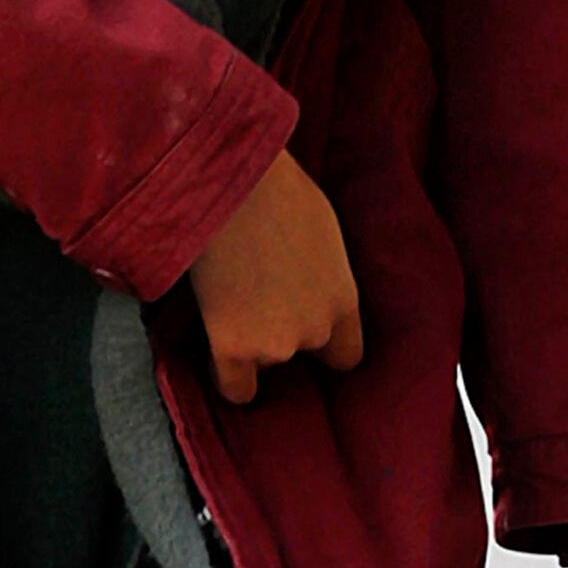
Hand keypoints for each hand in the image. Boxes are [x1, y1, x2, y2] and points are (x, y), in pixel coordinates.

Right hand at [184, 146, 362, 404]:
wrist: (230, 180)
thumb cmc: (276, 185)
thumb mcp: (322, 227)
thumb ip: (322, 269)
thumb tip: (311, 279)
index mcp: (344, 298)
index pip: (347, 355)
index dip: (323, 343)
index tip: (302, 324)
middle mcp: (316, 329)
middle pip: (299, 352)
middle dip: (281, 328)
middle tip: (257, 290)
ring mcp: (275, 342)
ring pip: (264, 360)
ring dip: (250, 337)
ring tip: (231, 290)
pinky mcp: (233, 345)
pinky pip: (235, 387)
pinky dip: (230, 377)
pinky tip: (220, 354)